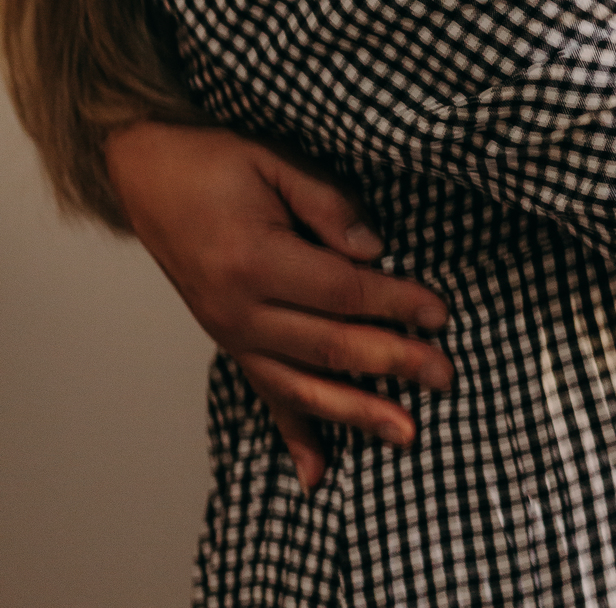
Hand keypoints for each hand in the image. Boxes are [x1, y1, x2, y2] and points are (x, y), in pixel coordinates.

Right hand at [106, 123, 452, 488]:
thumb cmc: (215, 162)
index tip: (441, 313)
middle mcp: (239, 311)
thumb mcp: (274, 161)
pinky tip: (318, 473)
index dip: (396, 303)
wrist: (149, 175)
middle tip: (445, 375)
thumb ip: (327, 203)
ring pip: (301, 388)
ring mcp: (230, 335)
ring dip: (357, 413)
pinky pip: (264, 397)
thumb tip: (374, 251)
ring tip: (406, 433)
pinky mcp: (228, 345)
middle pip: (330, 347)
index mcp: (255, 260)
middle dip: (393, 364)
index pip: (343, 292)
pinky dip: (293, 436)